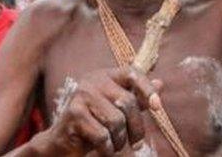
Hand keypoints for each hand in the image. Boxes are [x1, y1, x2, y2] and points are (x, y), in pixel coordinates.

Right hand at [43, 66, 161, 155]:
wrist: (61, 142)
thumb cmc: (93, 124)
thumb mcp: (116, 109)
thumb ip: (136, 97)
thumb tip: (160, 83)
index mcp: (104, 75)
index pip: (131, 73)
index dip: (147, 88)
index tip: (157, 107)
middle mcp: (92, 81)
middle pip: (127, 102)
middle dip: (136, 127)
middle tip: (137, 143)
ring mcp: (81, 96)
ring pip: (116, 120)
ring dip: (120, 140)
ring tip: (116, 145)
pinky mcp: (74, 114)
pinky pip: (102, 135)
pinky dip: (107, 148)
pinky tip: (104, 149)